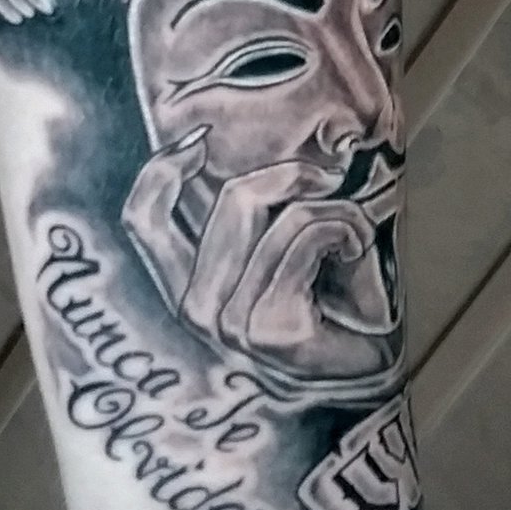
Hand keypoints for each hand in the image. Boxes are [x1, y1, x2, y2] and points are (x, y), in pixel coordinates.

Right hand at [119, 128, 400, 390]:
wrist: (368, 372)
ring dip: (335, 209)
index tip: (201, 139)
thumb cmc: (332, 304)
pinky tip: (359, 253)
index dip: (163, 168)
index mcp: (185, 287)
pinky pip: (309, 235)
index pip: (142, 219)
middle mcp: (195, 309)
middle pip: (233, 199)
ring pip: (283, 216)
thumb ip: (247, 214)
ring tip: (353, 236)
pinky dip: (349, 228)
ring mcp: (227, 324)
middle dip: (290, 175)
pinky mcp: (268, 329)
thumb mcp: (277, 249)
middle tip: (328, 181)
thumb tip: (218, 137)